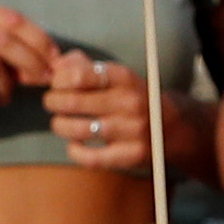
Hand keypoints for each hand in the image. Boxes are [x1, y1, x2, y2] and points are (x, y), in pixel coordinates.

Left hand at [40, 49, 160, 175]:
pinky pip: (91, 158)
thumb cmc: (132, 97)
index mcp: (124, 78)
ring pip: (78, 130)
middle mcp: (129, 102)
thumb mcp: (115, 75)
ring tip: (60, 123)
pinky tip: (75, 145)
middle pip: (73, 102)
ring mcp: (131, 130)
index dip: (59, 80)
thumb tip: (55, 66)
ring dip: (59, 125)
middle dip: (52, 102)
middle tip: (52, 102)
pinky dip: (75, 151)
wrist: (171, 127)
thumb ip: (83, 65)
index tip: (57, 84)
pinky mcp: (131, 155)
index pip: (79, 76)